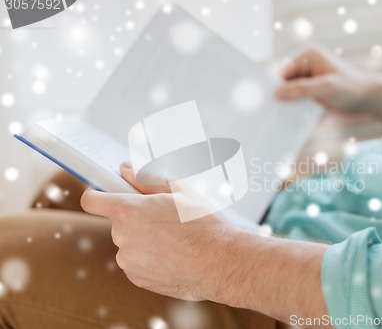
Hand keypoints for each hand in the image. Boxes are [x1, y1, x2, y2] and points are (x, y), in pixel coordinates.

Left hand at [82, 163, 329, 324]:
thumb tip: (125, 170)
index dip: (97, 195)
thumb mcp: (179, 191)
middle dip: (136, 218)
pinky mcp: (138, 279)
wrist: (221, 263)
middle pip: (119, 222)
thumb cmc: (204, 224)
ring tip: (175, 240)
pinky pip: (137, 263)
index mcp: (129, 211)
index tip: (104, 194)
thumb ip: (146, 179)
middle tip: (164, 218)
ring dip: (145, 240)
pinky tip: (174, 256)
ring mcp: (129, 261)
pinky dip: (150, 258)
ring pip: (130, 244)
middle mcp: (122, 237)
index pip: (92, 200)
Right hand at [275, 46, 373, 111]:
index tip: (266, 101)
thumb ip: (301, 89)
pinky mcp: (309, 90)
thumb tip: (276, 93)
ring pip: (286, 92)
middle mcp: (304, 64)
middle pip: (281, 81)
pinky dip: (292, 108)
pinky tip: (289, 118)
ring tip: (277, 117)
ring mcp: (306, 78)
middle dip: (278, 95)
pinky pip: (294, 99)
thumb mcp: (326, 87)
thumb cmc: (351, 88)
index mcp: (307, 55)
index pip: (282, 70)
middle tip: (270, 112)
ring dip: (284, 103)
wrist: (367, 99)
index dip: (273, 85)